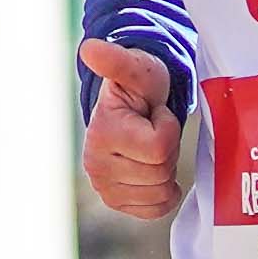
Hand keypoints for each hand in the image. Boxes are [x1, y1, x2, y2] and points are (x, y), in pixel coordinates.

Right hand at [80, 39, 182, 221]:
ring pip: (161, 192)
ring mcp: (105, 188)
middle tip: (153, 130)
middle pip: (160, 173)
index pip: (158, 148)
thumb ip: (117, 61)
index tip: (153, 113)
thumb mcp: (136, 70)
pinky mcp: (116, 203)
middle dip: (168, 149)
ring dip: (166, 169)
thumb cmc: (140, 88)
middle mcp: (96, 166)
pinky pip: (156, 209)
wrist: (134, 109)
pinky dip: (164, 192)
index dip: (166, 127)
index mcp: (101, 134)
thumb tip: (89, 49)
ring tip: (151, 146)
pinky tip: (154, 169)